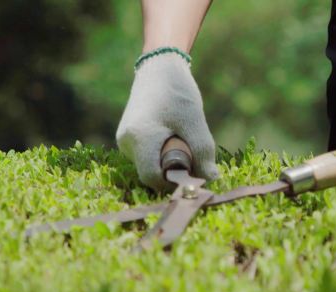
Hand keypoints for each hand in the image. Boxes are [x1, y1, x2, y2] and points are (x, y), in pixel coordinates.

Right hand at [116, 52, 217, 190]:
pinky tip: (174, 136)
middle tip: (193, 152)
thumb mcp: (195, 123)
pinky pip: (147, 157)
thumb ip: (203, 153)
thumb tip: (211, 179)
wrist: (159, 67)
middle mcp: (126, 143)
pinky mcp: (127, 139)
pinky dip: (163, 154)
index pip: (153, 177)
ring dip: (170, 161)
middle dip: (175, 170)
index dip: (175, 181)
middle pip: (152, 173)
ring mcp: (124, 141)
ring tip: (182, 137)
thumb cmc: (178, 92)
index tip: (196, 172)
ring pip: (150, 165)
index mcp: (140, 138)